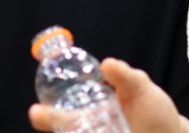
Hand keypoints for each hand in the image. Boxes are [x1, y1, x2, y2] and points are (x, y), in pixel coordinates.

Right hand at [29, 58, 183, 132]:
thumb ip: (125, 77)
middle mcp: (89, 131)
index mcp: (90, 115)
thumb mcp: (141, 89)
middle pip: (65, 130)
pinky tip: (101, 131)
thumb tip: (107, 64)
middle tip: (53, 120)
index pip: (61, 116)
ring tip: (91, 128)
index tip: (36, 111)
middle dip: (55, 125)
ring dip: (73, 132)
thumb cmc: (152, 111)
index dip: (46, 116)